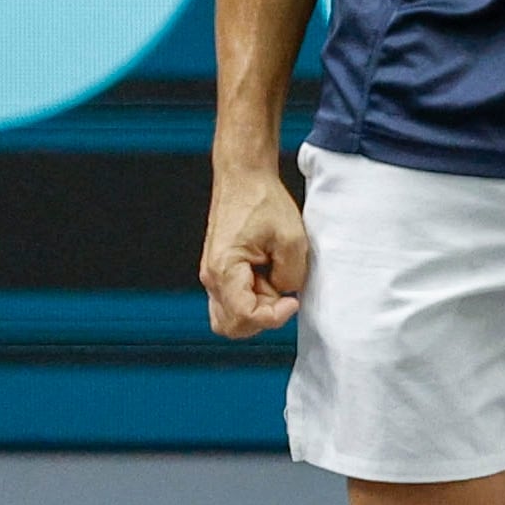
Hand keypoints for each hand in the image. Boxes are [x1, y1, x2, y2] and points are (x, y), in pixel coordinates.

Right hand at [200, 166, 308, 337]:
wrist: (243, 178)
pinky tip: (268, 278)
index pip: (245, 316)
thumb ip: (292, 275)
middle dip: (263, 316)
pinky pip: (232, 301)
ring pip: (230, 317)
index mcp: (224, 270)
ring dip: (257, 309)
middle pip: (233, 325)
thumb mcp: (292, 238)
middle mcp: (211, 277)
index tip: (293, 301)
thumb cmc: (262, 201)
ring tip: (274, 282)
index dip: (274, 316)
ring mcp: (213, 275)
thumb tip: (287, 293)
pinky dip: (252, 299)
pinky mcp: (220, 272)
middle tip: (283, 293)